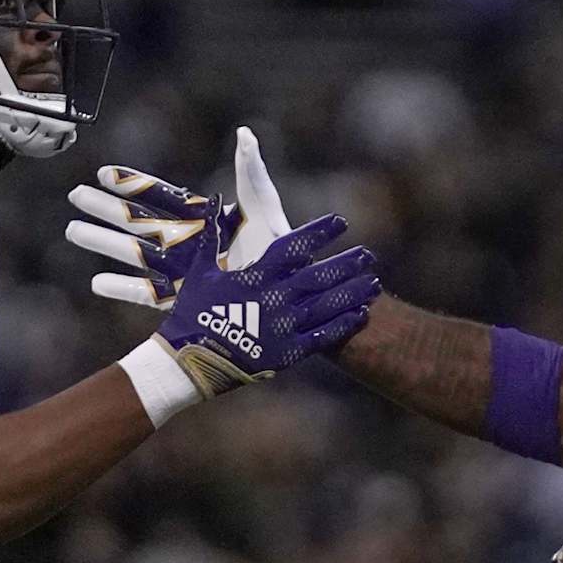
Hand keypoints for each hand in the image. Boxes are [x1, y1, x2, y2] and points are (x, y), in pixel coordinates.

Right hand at [67, 127, 294, 305]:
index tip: (103, 172)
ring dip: (103, 242)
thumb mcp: (266, 213)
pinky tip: (95, 284)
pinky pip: (146, 294)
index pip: (162, 197)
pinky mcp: (183, 300)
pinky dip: (122, 288)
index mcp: (205, 220)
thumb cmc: (283, 255)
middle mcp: (188, 244)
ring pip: (134, 254)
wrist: (291, 303)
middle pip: (138, 222)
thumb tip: (244, 133)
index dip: (133, 184)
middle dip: (106, 209)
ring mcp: (182, 273)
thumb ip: (251, 175)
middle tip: (74, 196)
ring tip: (72, 231)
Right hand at [155, 211, 379, 397]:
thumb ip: (213, 236)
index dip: (318, 233)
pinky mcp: (287, 353)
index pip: (293, 247)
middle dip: (346, 264)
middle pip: (319, 276)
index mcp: (254, 276)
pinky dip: (343, 324)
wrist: (188, 362)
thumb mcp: (200, 272)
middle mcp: (274, 298)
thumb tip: (217, 200)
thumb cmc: (191, 315)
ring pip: (327, 305)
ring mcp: (282, 327)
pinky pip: (322, 336)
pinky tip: (361, 314)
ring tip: (374, 282)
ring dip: (352, 292)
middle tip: (368, 254)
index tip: (340, 223)